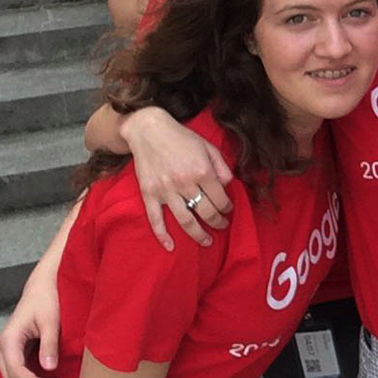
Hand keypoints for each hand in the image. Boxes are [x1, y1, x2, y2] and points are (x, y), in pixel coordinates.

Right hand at [0, 265, 60, 377]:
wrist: (41, 289)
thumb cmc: (46, 301)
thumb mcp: (51, 321)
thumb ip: (49, 344)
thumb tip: (49, 368)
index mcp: (9, 340)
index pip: (16, 371)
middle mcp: (3, 348)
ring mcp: (5, 352)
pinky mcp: (12, 353)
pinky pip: (11, 376)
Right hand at [120, 107, 233, 250]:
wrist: (149, 130)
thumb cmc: (182, 138)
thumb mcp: (208, 147)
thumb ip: (222, 167)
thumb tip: (228, 186)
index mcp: (202, 171)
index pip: (220, 199)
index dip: (227, 207)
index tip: (228, 210)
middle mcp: (185, 183)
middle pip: (206, 212)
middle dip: (217, 222)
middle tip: (222, 225)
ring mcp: (165, 191)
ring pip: (185, 220)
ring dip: (198, 234)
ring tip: (207, 242)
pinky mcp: (149, 194)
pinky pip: (155, 220)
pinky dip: (162, 236)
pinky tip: (171, 247)